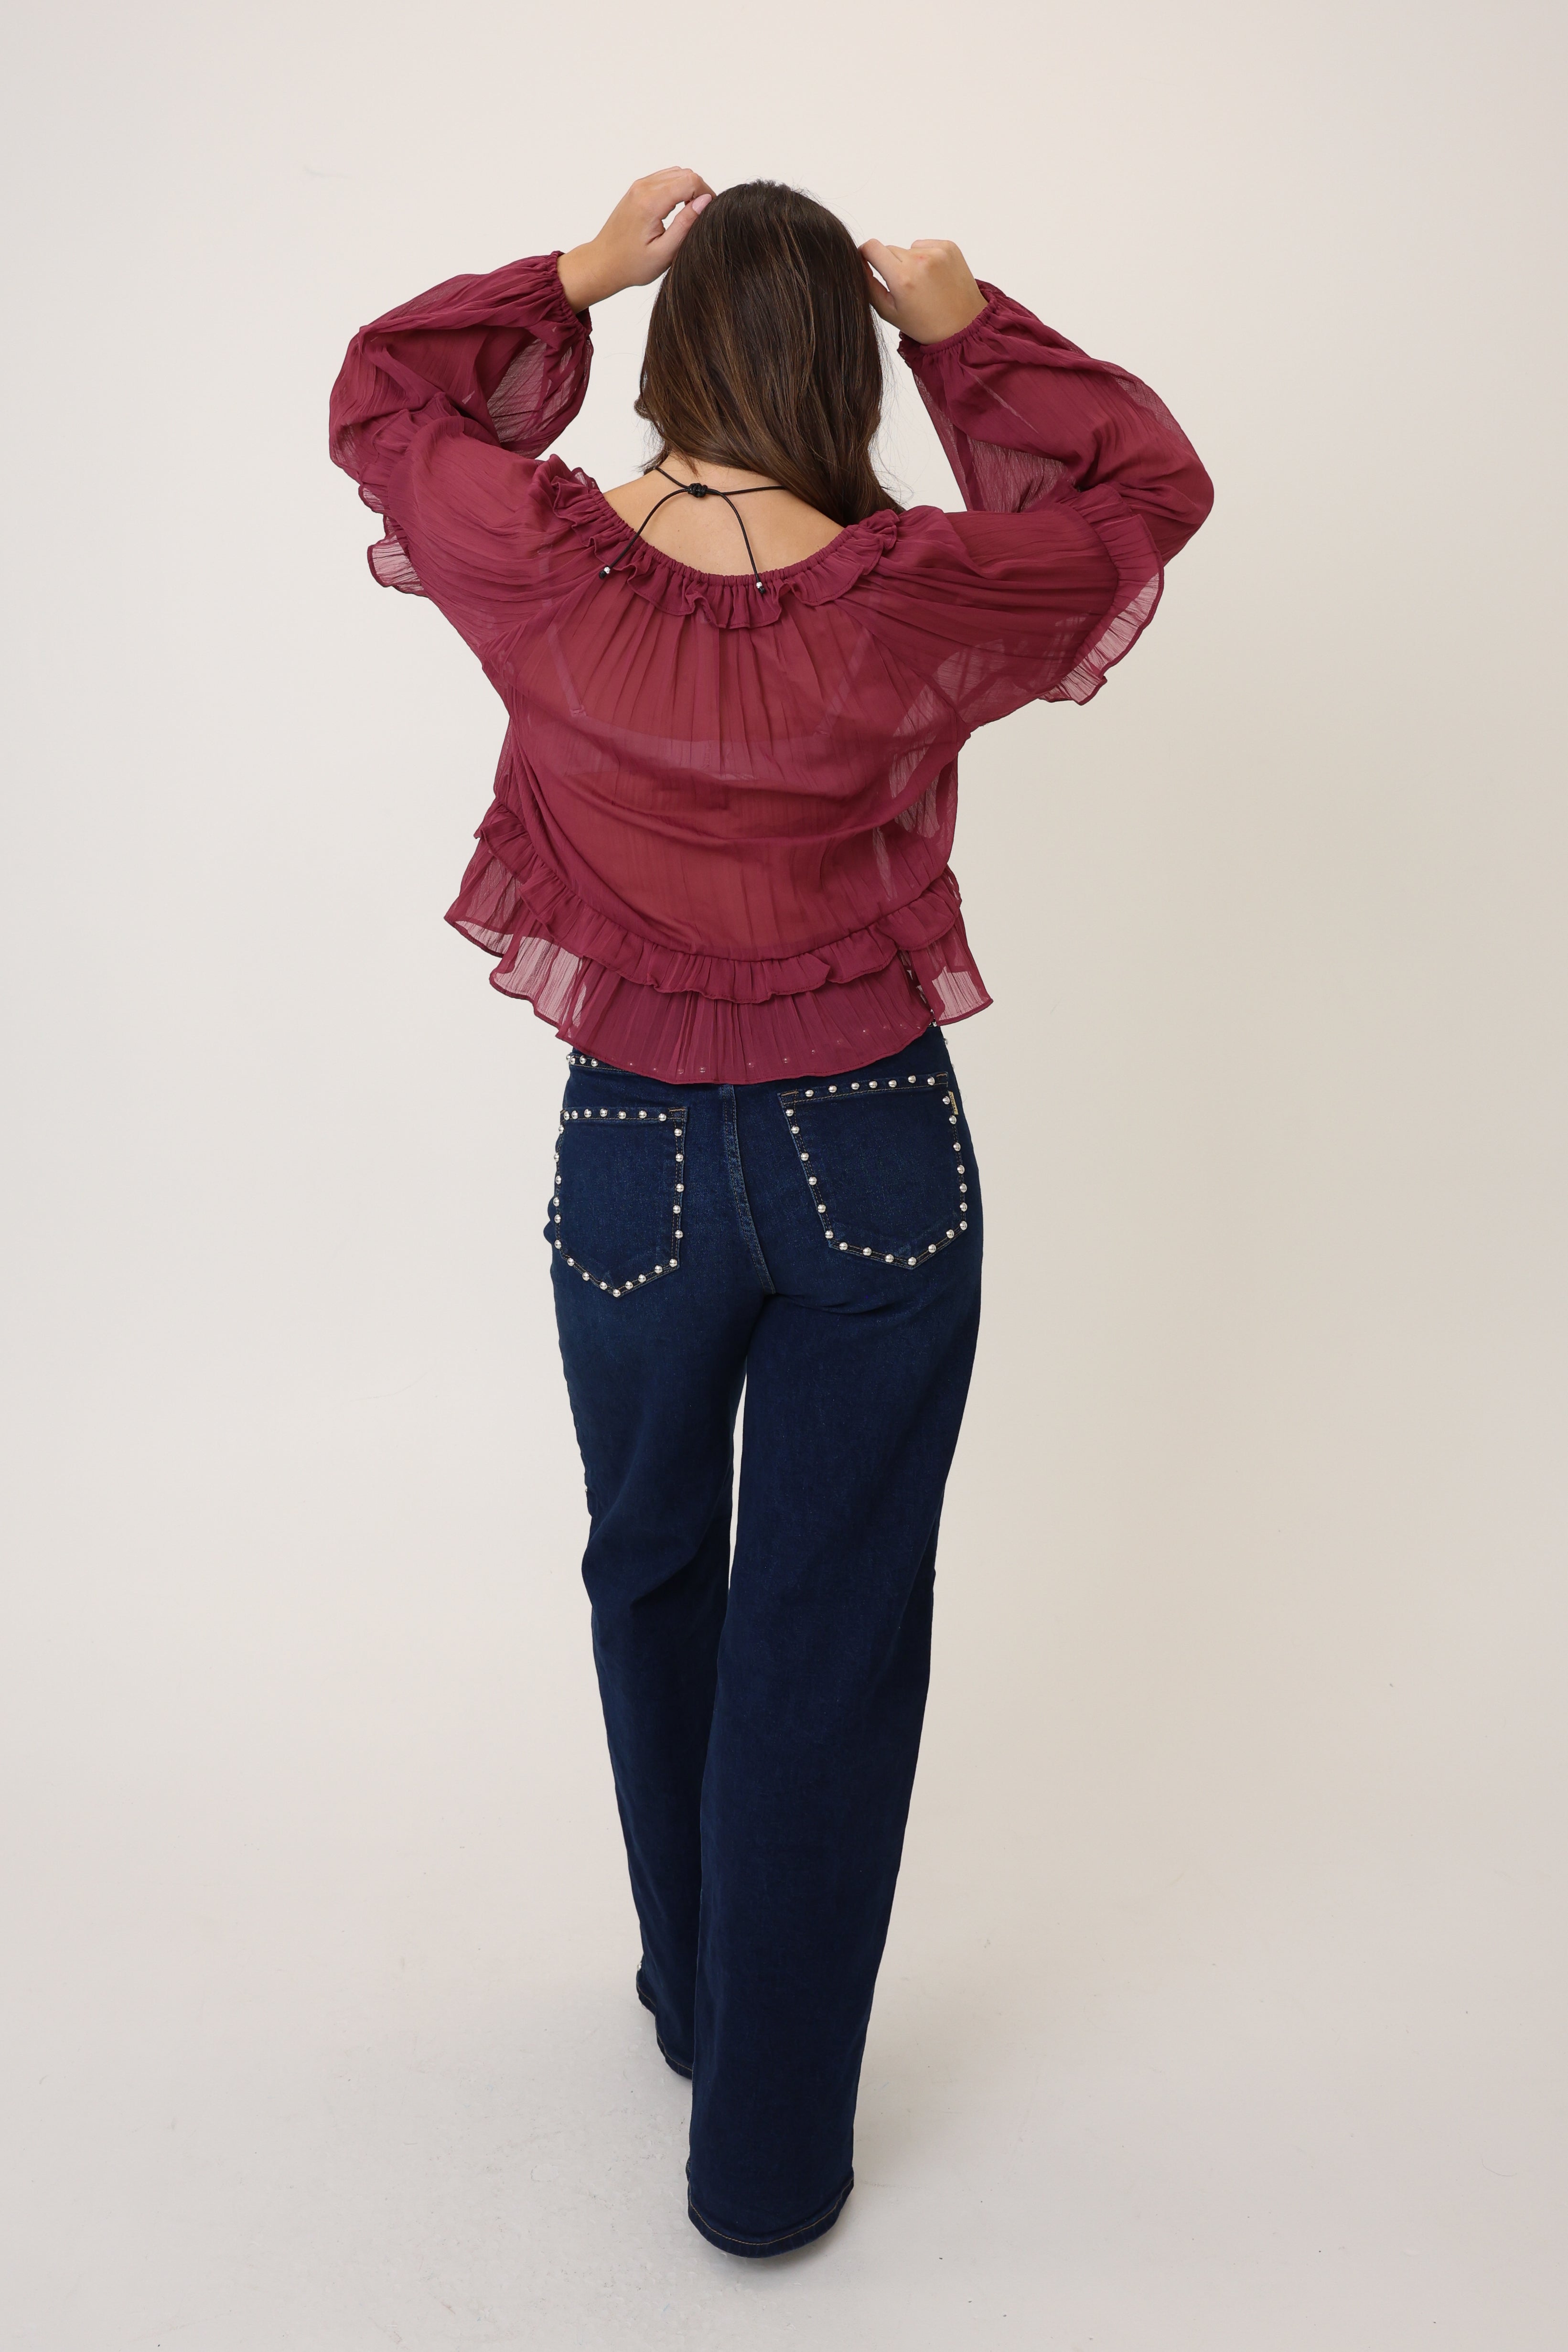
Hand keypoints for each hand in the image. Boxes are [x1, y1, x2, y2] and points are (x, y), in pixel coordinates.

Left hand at [558, 169, 714, 310]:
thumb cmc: (632, 265)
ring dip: (689, 189)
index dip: (706, 195)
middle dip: (700, 191)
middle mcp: (643, 187)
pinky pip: (665, 178)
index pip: (690, 181)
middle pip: (685, 173)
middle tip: (701, 216)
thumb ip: (686, 224)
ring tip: (689, 214)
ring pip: (676, 173)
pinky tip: (677, 209)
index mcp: (650, 202)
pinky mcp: (637, 189)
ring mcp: (639, 186)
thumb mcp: (665, 252)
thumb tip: (705, 201)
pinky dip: (677, 188)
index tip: (709, 214)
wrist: (603, 263)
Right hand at [860, 238, 986, 343]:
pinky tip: (933, 277)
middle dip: (890, 264)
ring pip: (908, 247)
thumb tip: (859, 263)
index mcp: (901, 278)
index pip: (871, 247)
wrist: (964, 325)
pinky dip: (925, 257)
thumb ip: (869, 286)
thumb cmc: (926, 324)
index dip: (865, 254)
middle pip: (889, 249)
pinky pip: (925, 245)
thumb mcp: (890, 312)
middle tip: (903, 287)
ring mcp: (936, 251)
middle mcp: (918, 260)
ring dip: (909, 261)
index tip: (868, 263)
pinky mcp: (949, 247)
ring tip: (922, 284)